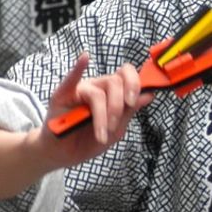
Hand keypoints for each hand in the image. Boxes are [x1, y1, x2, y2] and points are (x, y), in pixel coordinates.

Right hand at [36, 53, 152, 168]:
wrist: (64, 154)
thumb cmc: (89, 140)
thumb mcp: (115, 130)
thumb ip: (129, 111)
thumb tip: (149, 94)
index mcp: (112, 92)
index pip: (126, 75)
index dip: (134, 84)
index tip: (134, 102)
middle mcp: (97, 86)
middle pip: (114, 82)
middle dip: (117, 106)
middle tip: (114, 126)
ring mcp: (80, 89)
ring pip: (98, 93)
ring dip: (102, 116)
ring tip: (101, 135)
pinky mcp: (62, 95)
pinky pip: (71, 79)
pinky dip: (78, 68)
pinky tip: (85, 58)